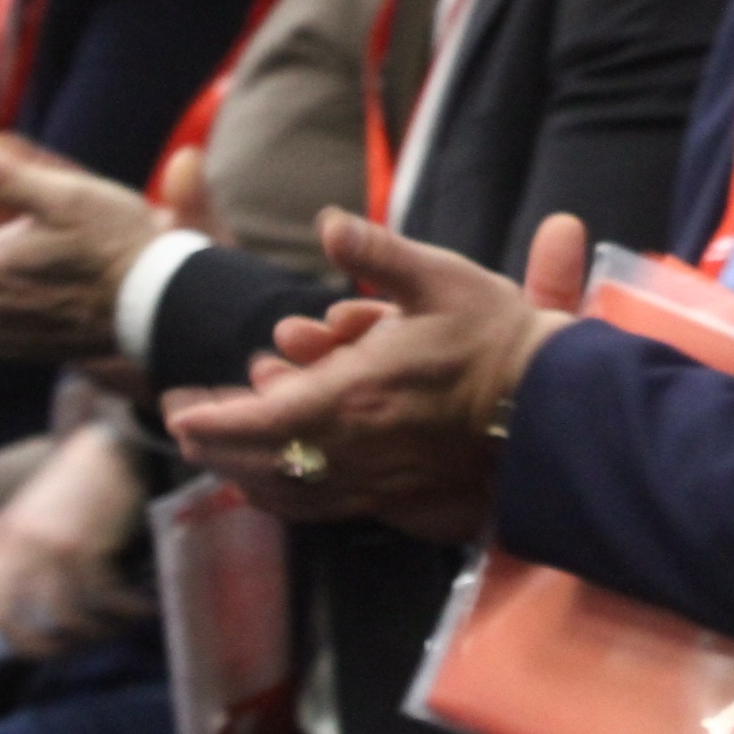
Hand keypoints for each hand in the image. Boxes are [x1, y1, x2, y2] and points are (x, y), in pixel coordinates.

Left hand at [0, 425, 151, 661]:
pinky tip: (139, 611)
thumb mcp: (27, 526)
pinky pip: (101, 599)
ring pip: (57, 618)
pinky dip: (121, 612)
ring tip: (108, 633)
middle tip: (63, 653)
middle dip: (32, 648)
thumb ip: (10, 568)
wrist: (110, 452)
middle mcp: (14, 548)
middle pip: (5, 620)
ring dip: (87, 635)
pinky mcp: (86, 545)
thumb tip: (6, 629)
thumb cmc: (72, 495)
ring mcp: (49, 547)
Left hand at [162, 210, 568, 541]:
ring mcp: (382, 485)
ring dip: (253, 476)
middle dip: (219, 449)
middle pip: (262, 466)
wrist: (558, 409)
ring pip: (295, 495)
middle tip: (191, 429)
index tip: (175, 414)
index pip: (255, 422)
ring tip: (232, 456)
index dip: (208, 422)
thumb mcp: (439, 278)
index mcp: (352, 396)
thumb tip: (327, 224)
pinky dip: (299, 497)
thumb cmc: (499, 341)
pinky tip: (296, 483)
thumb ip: (375, 253)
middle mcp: (356, 452)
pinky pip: (334, 509)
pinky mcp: (408, 505)